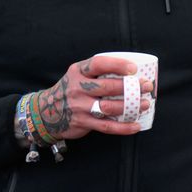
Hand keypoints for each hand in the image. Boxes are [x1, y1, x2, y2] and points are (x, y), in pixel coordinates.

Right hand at [34, 55, 154, 139]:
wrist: (45, 113)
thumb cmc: (70, 91)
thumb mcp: (77, 75)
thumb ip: (96, 73)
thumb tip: (130, 72)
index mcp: (78, 71)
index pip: (98, 63)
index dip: (117, 65)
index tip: (133, 68)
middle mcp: (77, 88)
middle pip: (107, 87)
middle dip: (131, 87)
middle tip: (146, 86)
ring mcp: (79, 106)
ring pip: (109, 107)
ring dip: (130, 106)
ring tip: (145, 104)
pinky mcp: (83, 122)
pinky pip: (106, 126)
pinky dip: (123, 127)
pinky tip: (136, 126)